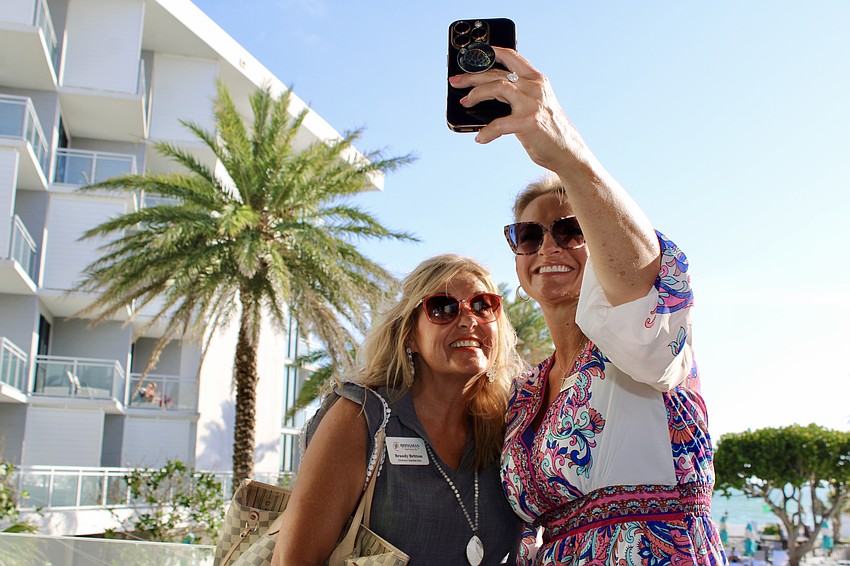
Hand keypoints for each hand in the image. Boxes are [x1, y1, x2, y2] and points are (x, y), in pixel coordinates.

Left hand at [449, 47, 593, 177]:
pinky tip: (481, 138)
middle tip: (456, 82)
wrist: (567, 151)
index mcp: (537, 79)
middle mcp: (535, 87)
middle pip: (497, 73)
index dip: (491, 52)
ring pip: (497, 87)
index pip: (512, 57)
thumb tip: (485, 93)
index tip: (474, 54)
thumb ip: (517, 94)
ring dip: (476, 94)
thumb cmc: (547, 129)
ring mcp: (532, 104)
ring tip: (466, 102)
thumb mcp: (535, 103)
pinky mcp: (529, 122)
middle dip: (472, 77)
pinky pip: (499, 124)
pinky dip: (487, 132)